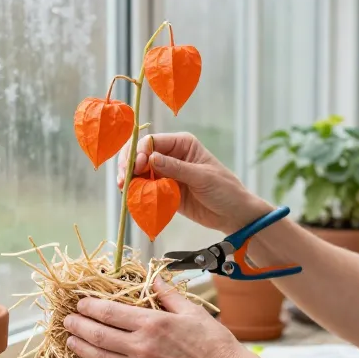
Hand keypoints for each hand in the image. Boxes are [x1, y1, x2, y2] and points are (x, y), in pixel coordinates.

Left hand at [63, 277, 252, 357]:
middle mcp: (142, 346)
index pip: (110, 312)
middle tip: (68, 320)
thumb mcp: (191, 310)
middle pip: (98, 335)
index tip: (81, 302)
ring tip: (71, 340)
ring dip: (81, 348)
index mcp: (153, 323)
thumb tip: (153, 279)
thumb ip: (167, 294)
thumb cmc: (213, 342)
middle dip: (79, 325)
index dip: (90, 306)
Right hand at [117, 132, 271, 232]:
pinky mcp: (165, 192)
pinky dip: (137, 193)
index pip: (152, 142)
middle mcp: (171, 156)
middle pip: (141, 156)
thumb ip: (176, 168)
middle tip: (123, 180)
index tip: (136, 167)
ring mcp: (167, 174)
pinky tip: (132, 198)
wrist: (234, 215)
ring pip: (140, 173)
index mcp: (182, 144)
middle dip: (129, 165)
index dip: (139, 152)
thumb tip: (151, 158)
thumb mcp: (202, 177)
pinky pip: (146, 190)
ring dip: (130, 181)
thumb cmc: (225, 190)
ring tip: (124, 190)